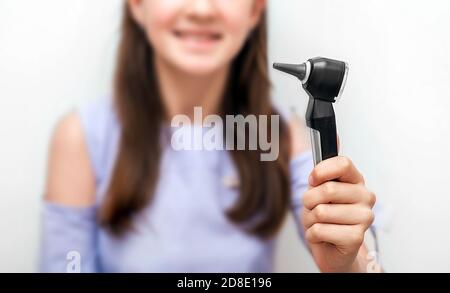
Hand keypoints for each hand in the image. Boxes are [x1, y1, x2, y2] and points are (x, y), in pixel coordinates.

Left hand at [301, 156, 375, 272]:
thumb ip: (326, 166)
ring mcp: (364, 218)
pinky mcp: (356, 238)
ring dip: (310, 220)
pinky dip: (313, 234)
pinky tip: (323, 236)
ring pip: (320, 212)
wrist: (332, 250)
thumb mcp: (320, 188)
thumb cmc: (326, 217)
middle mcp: (365, 197)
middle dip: (309, 202)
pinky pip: (320, 230)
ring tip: (319, 224)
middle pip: (327, 189)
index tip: (312, 180)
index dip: (321, 171)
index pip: (343, 163)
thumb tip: (335, 135)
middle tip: (314, 209)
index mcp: (356, 181)